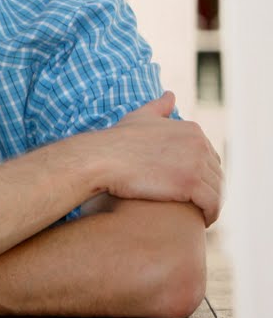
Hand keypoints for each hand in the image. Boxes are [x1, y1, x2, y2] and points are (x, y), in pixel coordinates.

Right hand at [94, 92, 222, 223]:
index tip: (190, 186)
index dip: (202, 173)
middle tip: (196, 205)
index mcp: (192, 130)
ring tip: (199, 215)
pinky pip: (212, 204)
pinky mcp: (190, 185)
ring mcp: (196, 164)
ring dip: (211, 205)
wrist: (99, 160)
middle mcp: (199, 144)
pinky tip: (201, 221)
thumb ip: (159, 107)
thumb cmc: (115, 142)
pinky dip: (211, 214)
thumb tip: (170, 95)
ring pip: (217, 191)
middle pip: (216, 174)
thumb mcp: (140, 118)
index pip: (210, 157)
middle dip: (209, 190)